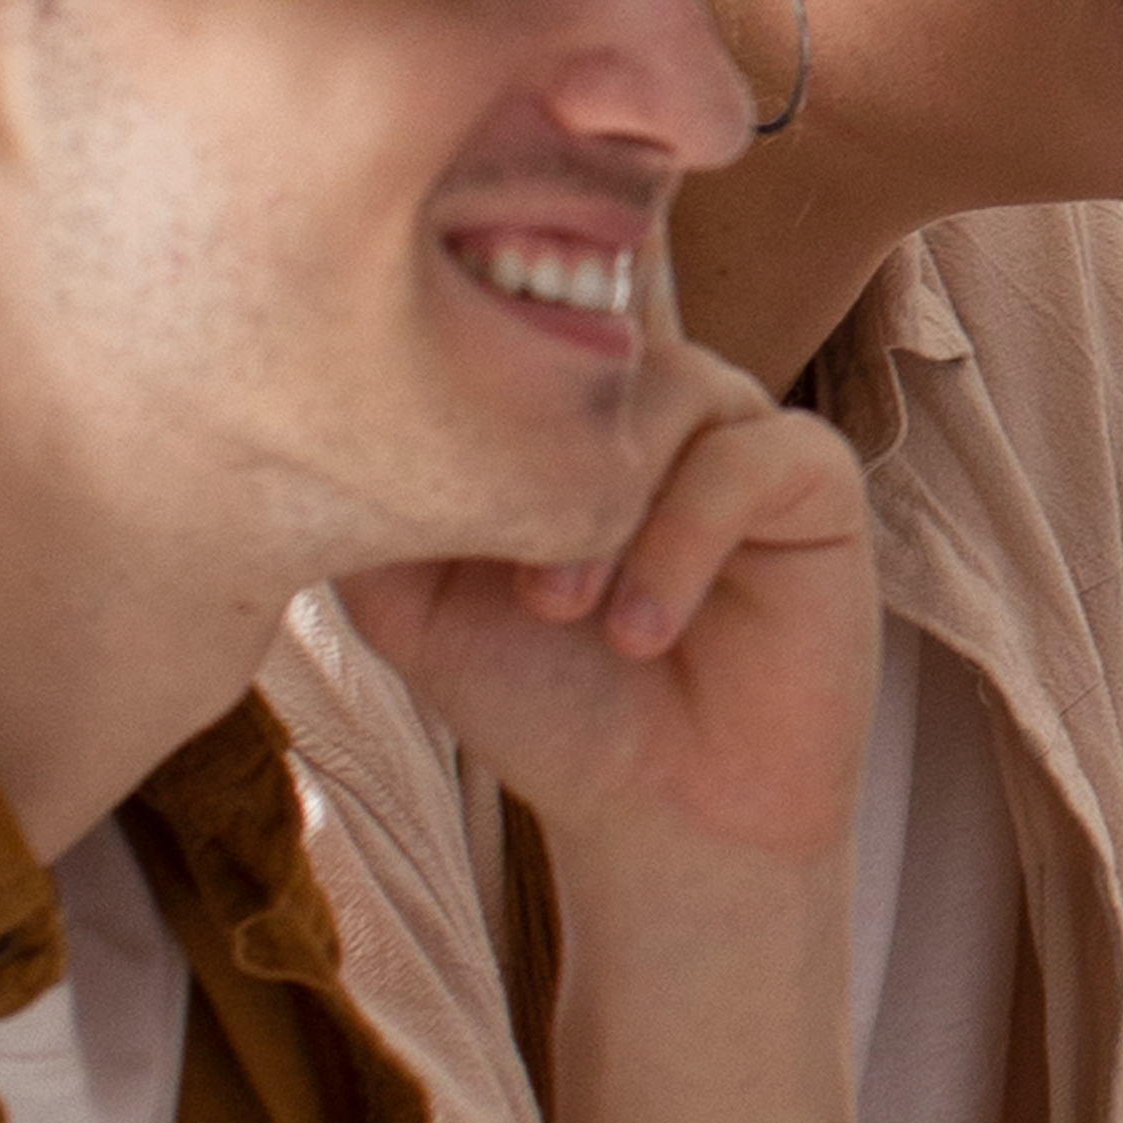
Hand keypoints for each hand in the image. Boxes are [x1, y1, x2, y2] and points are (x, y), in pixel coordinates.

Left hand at [344, 360, 879, 902]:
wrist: (659, 813)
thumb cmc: (546, 704)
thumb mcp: (414, 607)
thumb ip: (369, 512)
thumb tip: (307, 419)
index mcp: (568, 410)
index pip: (532, 308)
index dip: (492, 345)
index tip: (450, 460)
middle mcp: (654, 401)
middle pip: (599, 346)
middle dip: (542, 454)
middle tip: (517, 584)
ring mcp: (738, 430)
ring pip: (674, 387)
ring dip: (608, 504)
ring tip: (568, 612)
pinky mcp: (815, 480)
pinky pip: (752, 455)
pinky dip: (684, 538)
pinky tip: (644, 631)